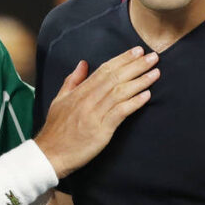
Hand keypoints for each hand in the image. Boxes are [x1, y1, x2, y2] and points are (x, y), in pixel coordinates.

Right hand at [34, 47, 158, 177]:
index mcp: (79, 92)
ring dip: (139, 81)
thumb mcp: (60, 100)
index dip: (122, 59)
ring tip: (155, 73)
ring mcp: (94, 114)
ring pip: (119, 92)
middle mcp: (88, 100)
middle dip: (135, 66)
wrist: (50, 154)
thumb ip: (72, 81)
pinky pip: (120, 113)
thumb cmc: (56, 130)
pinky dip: (133, 103)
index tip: (137, 50)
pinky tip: (146, 96)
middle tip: (152, 56)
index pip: (104, 70)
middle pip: (115, 78)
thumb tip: (83, 63)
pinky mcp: (100, 130)